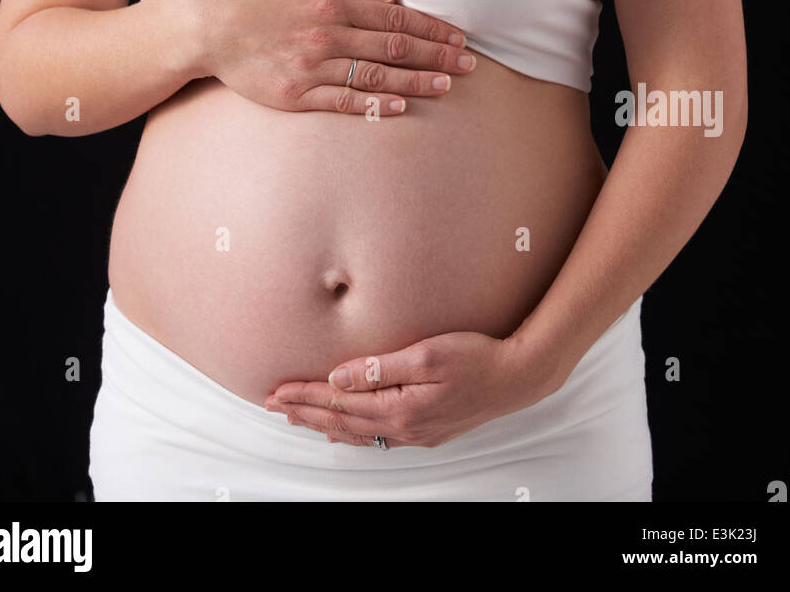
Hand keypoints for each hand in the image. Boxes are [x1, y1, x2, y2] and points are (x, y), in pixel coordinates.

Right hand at [191, 0, 475, 114]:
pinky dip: (375, 106)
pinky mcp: (294, 95)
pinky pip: (342, 102)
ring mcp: (310, 68)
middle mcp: (326, 36)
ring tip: (447, 87)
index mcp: (331, 4)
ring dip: (416, 83)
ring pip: (375, 78)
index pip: (395, 20)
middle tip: (469, 66)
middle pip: (394, 49)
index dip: (432, 30)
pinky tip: (402, 107)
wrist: (207, 26)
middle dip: (436, 57)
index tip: (458, 38)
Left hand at [263, 328, 559, 447]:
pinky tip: (344, 431)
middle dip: (304, 412)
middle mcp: (404, 427)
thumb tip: (340, 378)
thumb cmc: (478, 357)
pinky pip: (377, 437)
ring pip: (357, 433)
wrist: (518, 377)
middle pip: (342, 422)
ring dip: (323, 424)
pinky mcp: (426, 429)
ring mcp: (415, 432)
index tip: (275, 391)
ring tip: (295, 417)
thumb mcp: (429, 354)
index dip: (305, 396)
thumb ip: (381, 367)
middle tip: (271, 405)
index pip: (339, 403)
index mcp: (400, 407)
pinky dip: (352, 434)